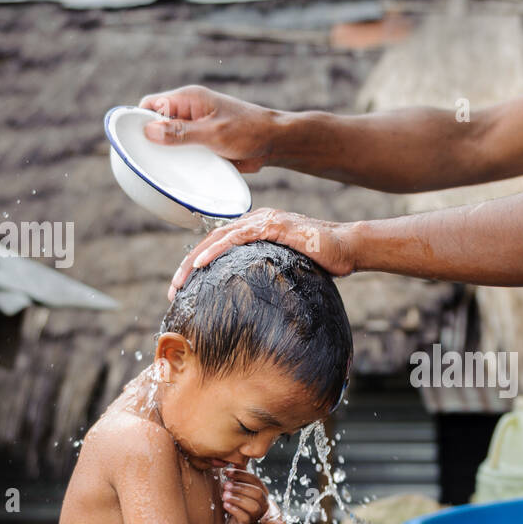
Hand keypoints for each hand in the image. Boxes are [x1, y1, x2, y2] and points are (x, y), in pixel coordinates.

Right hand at [138, 85, 276, 173]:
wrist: (275, 144)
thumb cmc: (249, 131)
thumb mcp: (213, 133)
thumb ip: (182, 133)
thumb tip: (149, 131)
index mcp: (188, 100)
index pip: (151, 105)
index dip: (139, 120)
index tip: (132, 141)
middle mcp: (189, 113)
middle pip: (157, 125)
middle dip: (151, 141)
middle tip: (144, 161)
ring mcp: (196, 130)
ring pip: (170, 142)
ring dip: (167, 155)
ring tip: (159, 171)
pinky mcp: (204, 145)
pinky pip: (185, 153)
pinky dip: (181, 163)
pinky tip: (176, 176)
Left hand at [168, 207, 354, 298]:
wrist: (349, 247)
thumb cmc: (325, 260)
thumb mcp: (289, 268)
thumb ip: (270, 275)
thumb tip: (257, 302)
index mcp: (257, 229)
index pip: (219, 244)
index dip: (198, 265)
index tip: (184, 289)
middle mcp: (256, 220)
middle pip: (211, 240)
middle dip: (188, 266)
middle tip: (173, 290)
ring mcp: (264, 220)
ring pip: (218, 238)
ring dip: (195, 260)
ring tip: (180, 282)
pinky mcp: (273, 225)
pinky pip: (237, 237)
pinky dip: (216, 250)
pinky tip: (201, 264)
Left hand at [219, 467, 269, 523]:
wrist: (233, 521)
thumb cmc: (236, 500)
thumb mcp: (239, 487)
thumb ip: (240, 476)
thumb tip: (234, 462)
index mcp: (262, 491)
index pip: (255, 480)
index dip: (241, 475)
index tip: (227, 472)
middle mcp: (263, 503)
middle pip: (256, 493)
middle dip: (240, 487)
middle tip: (225, 484)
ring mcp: (257, 515)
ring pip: (253, 506)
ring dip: (238, 499)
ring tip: (224, 495)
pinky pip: (245, 518)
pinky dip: (235, 510)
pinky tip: (226, 505)